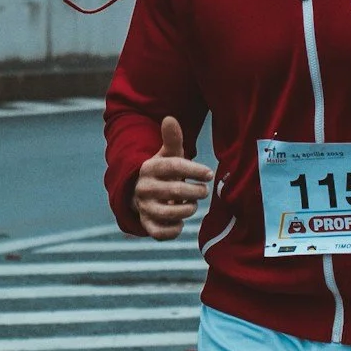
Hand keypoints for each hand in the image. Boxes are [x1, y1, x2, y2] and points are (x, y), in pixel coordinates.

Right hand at [134, 114, 213, 238]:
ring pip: (170, 212)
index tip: (209, 173)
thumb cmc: (163, 172)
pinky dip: (174, 230)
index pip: (174, 166)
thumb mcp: (167, 155)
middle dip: (196, 192)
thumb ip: (172, 139)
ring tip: (192, 205)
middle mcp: (144, 188)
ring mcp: (144, 207)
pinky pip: (161, 233)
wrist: (140, 194)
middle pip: (175, 190)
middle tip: (204, 191)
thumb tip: (170, 118)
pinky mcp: (147, 225)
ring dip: (188, 210)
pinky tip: (180, 222)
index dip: (194, 170)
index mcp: (150, 167)